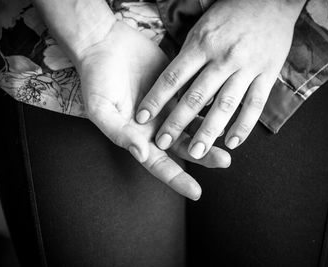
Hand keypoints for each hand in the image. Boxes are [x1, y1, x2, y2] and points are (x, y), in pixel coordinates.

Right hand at [75, 21, 230, 199]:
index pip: (159, 164)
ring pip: (194, 126)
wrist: (105, 44)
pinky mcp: (177, 88)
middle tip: (224, 160)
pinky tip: (225, 111)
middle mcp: (155, 127)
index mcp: (137, 136)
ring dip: (211, 133)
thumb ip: (119, 133)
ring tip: (230, 138)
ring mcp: (168, 108)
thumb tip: (141, 153)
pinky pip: (196, 102)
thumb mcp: (100, 108)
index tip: (196, 192)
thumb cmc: (96, 78)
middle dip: (204, 156)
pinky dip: (209, 107)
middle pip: (183, 148)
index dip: (177, 180)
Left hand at [135, 0, 304, 158]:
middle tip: (163, 143)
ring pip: (225, 105)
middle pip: (196, 96)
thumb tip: (173, 86)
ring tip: (196, 152)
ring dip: (209, 131)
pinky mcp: (267, 74)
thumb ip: (189, 56)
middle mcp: (223, 58)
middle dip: (177, 122)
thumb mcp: (202, 28)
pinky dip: (244, 125)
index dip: (156, 99)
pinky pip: (255, 105)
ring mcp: (246, 67)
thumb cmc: (229, 14)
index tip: (142, 118)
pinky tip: (233, 142)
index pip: (173, 77)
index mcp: (202, 44)